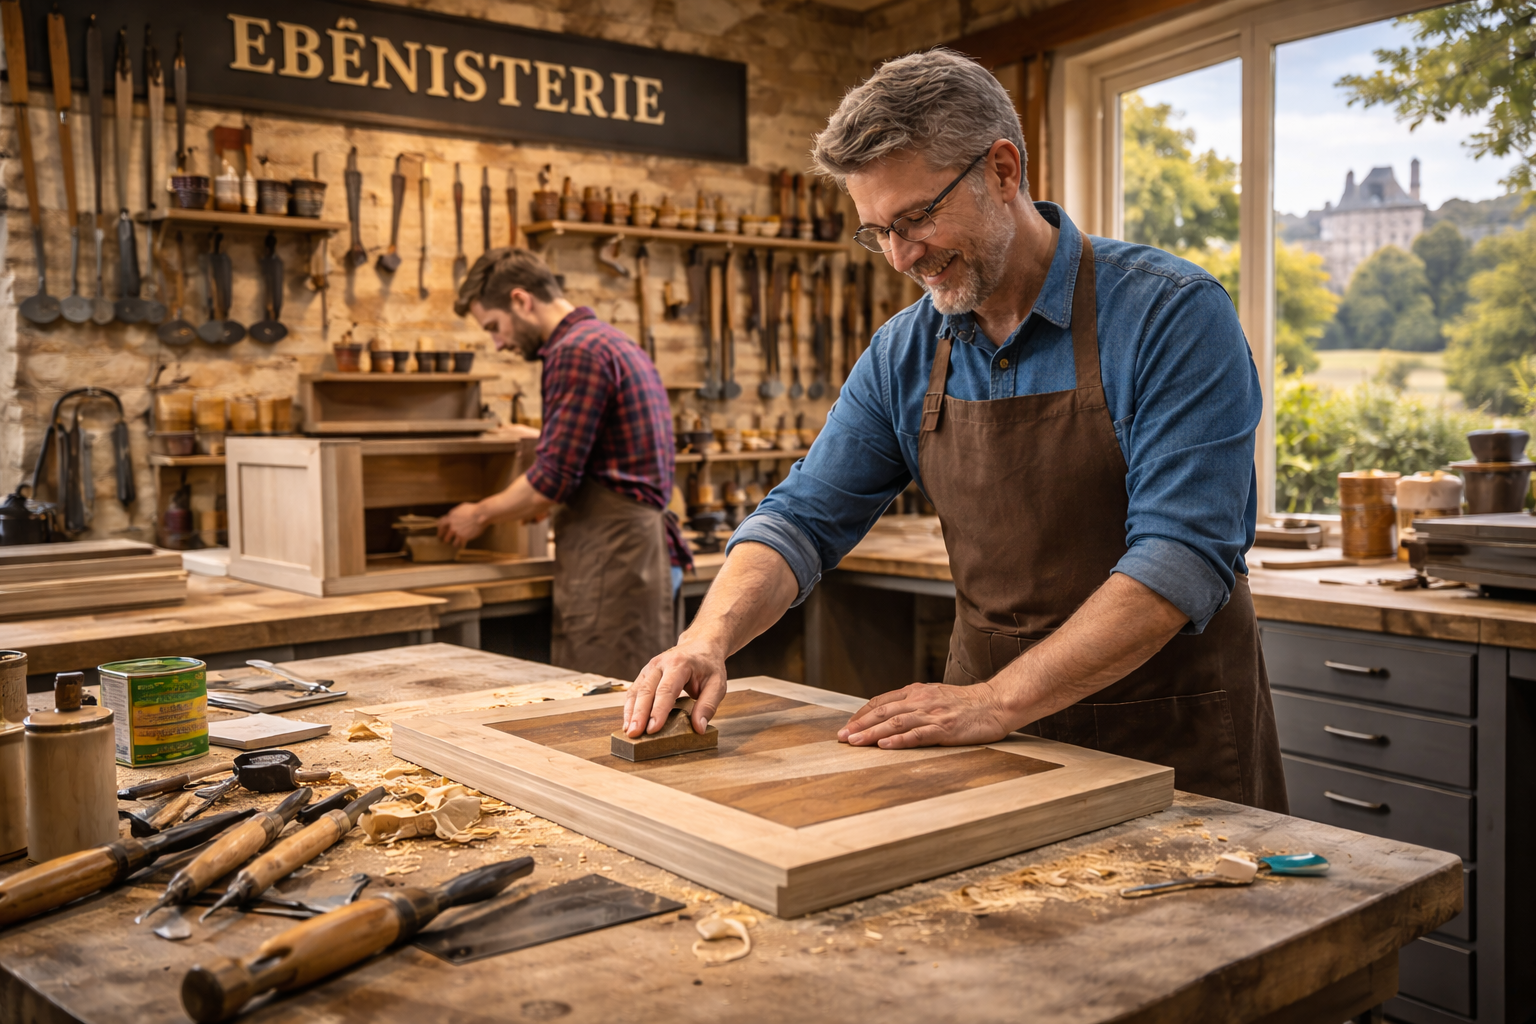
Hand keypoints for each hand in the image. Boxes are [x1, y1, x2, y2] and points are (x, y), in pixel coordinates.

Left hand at [437, 503, 486, 544]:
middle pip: (443, 534)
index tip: (440, 530)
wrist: (481, 515)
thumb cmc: (473, 509)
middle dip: (443, 537)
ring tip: (455, 544)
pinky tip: (463, 545)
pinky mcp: (464, 538)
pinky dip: (462, 545)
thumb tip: (454, 515)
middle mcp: (452, 525)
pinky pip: (461, 544)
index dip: (439, 528)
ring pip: (451, 541)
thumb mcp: (461, 507)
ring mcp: (457, 532)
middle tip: (444, 540)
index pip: (440, 523)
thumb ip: (456, 513)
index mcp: (451, 517)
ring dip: (453, 543)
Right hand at [624, 639, 726, 737]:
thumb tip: (699, 728)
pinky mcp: (644, 675)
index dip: (658, 710)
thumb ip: (708, 705)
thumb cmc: (708, 666)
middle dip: (639, 714)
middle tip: (635, 734)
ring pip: (636, 691)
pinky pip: (634, 691)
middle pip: (646, 691)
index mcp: (679, 664)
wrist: (700, 646)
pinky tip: (629, 723)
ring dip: (631, 712)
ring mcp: (650, 668)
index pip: (666, 690)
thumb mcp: (717, 684)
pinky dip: (629, 708)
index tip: (653, 729)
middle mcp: (660, 664)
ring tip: (629, 732)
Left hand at [837, 681, 1015, 748]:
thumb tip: (890, 714)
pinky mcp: (945, 729)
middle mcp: (921, 700)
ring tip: (854, 742)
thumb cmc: (966, 704)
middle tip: (841, 737)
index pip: (881, 702)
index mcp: (916, 692)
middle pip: (883, 712)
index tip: (848, 726)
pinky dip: (899, 740)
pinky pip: (917, 735)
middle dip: (859, 725)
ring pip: (895, 723)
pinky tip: (884, 746)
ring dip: (871, 733)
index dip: (862, 714)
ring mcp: (932, 714)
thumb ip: (914, 703)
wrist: (995, 703)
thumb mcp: (935, 696)